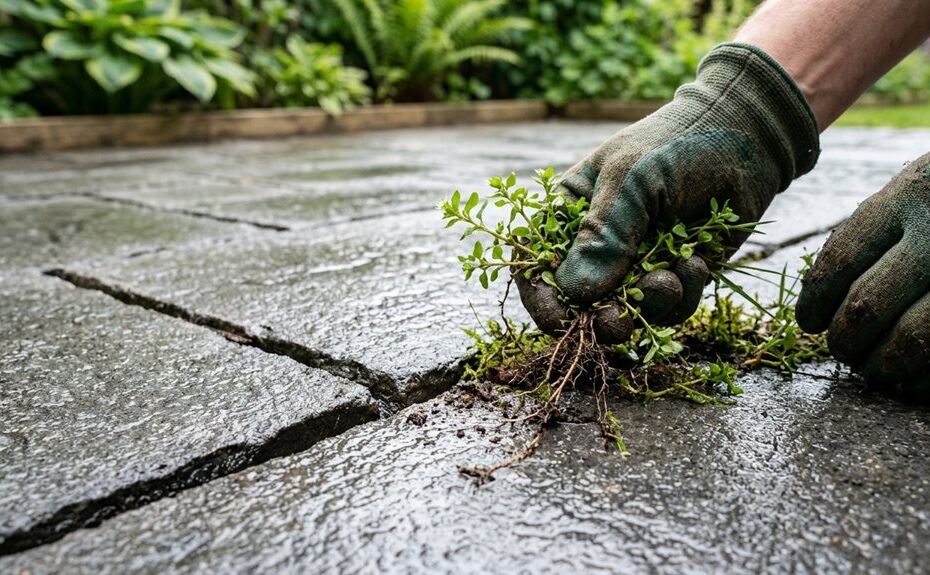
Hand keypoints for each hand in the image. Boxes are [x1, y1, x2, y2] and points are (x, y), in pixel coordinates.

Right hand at [518, 43, 819, 341]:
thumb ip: (603, 235)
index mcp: (569, 215)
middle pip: (579, 303)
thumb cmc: (675, 145)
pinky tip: (697, 262)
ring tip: (673, 275)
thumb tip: (575, 291)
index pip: (535, 263)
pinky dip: (683, 295)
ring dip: (649, 306)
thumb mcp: (631, 180)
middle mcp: (597, 246)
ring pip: (626, 313)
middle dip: (600, 318)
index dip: (541, 296)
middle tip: (621, 321)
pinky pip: (668, 310)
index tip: (561, 318)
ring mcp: (636, 264)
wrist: (746, 138)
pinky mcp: (674, 277)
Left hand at [797, 152, 929, 394]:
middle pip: (867, 305)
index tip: (809, 322)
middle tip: (842, 350)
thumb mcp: (918, 189)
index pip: (840, 260)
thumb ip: (879, 234)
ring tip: (875, 370)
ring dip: (883, 365)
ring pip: (911, 338)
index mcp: (909, 196)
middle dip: (845, 339)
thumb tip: (822, 304)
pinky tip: (915, 380)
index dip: (816, 301)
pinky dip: (925, 379)